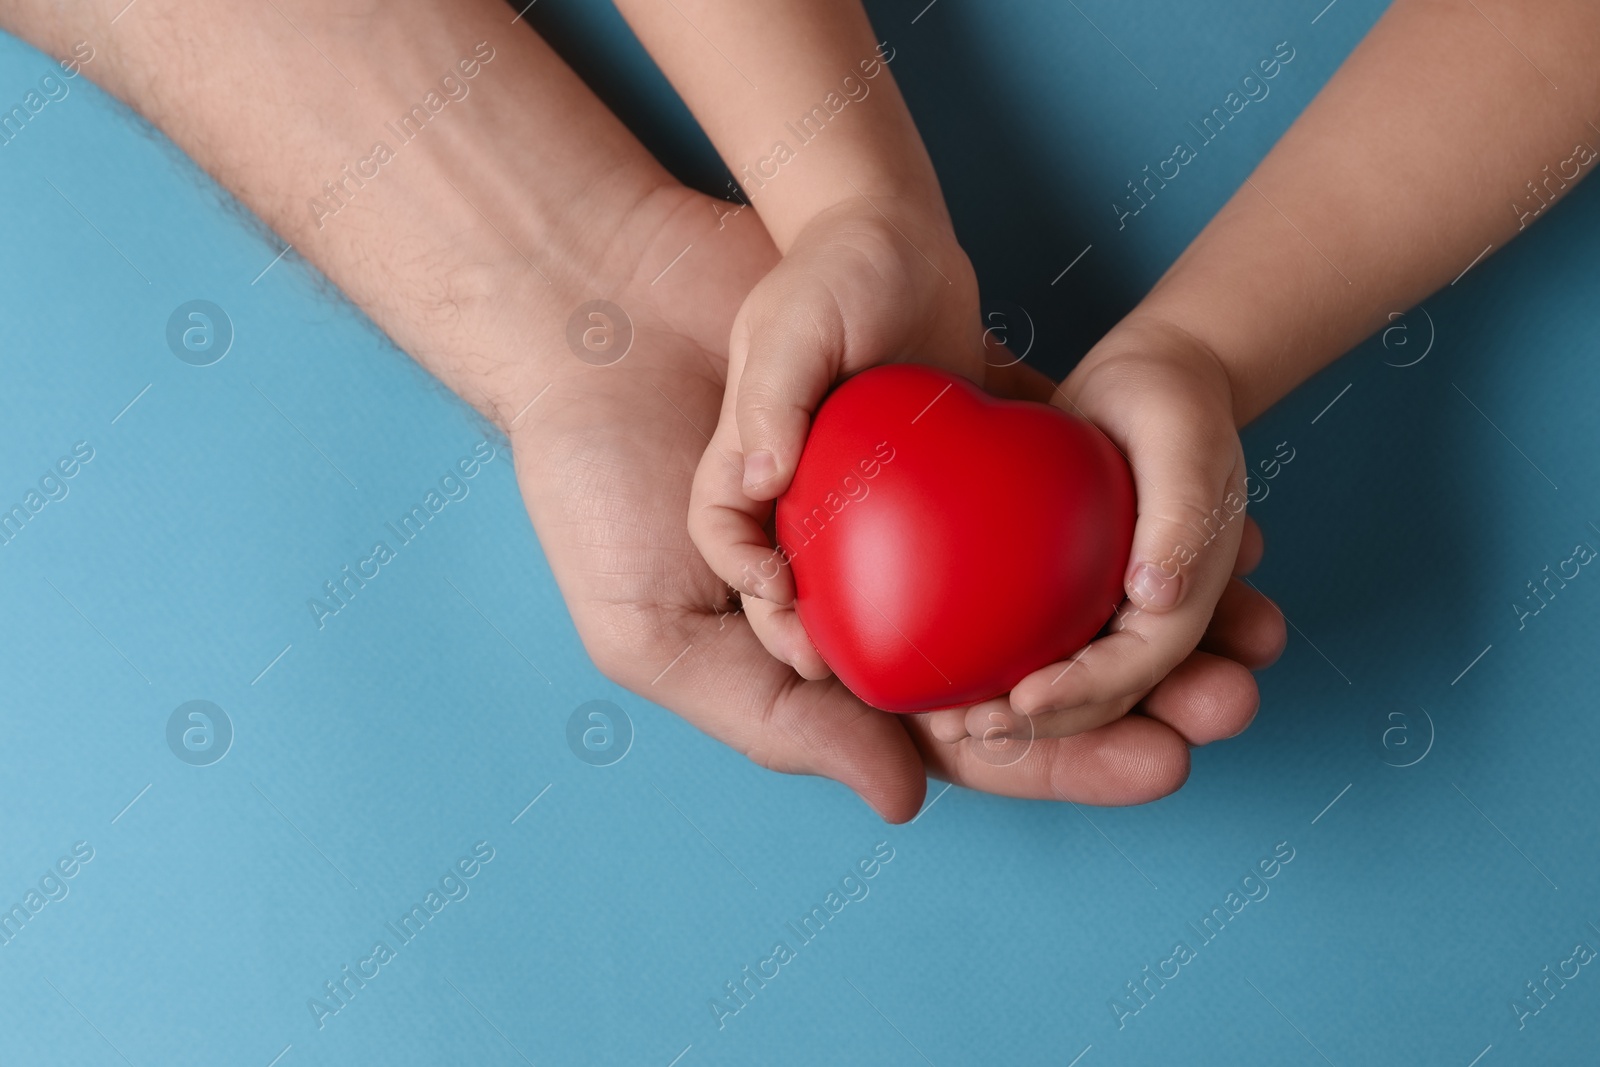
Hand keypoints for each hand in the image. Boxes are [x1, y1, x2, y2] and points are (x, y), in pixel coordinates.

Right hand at [515, 185, 1283, 815]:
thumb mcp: (658, 624)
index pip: (964, 732)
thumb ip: (773, 718)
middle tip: (1234, 700)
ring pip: (1063, 572)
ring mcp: (925, 505)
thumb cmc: (597, 482)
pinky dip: (1128, 496)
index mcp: (829, 661)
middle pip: (1036, 661)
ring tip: (1256, 624)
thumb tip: (906, 799)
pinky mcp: (949, 417)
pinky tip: (1208, 516)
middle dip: (1139, 690)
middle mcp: (889, 591)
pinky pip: (1054, 465)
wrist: (596, 315)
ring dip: (1157, 603)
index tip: (1160, 759)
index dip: (1063, 755)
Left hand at [946, 315, 1285, 741]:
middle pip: (1096, 697)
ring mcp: (1107, 615)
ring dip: (1009, 717)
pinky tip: (939, 684)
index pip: (1137, 666)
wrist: (1146, 383)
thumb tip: (1156, 599)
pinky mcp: (1067, 598)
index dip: (1085, 693)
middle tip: (966, 732)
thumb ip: (1180, 519)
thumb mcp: (1184, 444)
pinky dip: (994, 672)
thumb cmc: (1171, 405)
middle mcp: (1147, 622)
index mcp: (1186, 599)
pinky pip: (1032, 649)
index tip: (1023, 703)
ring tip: (944, 727)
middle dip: (1037, 727)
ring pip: (1060, 686)